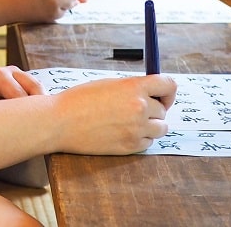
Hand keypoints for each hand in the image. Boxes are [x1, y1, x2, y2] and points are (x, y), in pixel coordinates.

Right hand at [53, 75, 176, 154]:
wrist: (61, 121)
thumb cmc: (81, 100)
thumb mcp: (109, 84)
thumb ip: (133, 88)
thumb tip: (154, 94)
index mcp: (134, 87)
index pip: (169, 85)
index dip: (168, 92)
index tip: (162, 96)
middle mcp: (139, 107)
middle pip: (163, 110)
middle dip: (153, 110)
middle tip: (134, 110)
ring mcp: (136, 129)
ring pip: (160, 128)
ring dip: (150, 126)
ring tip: (130, 122)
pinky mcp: (130, 146)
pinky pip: (147, 143)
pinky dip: (140, 139)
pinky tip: (122, 132)